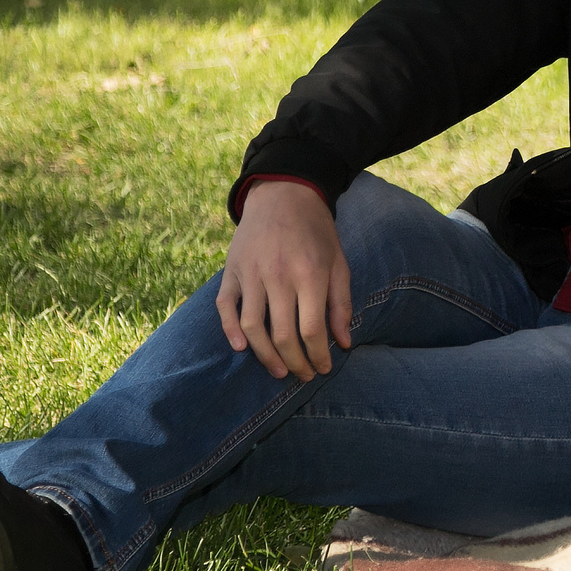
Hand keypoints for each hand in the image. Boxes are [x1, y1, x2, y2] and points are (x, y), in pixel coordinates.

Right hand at [216, 179, 353, 380]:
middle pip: (282, 334)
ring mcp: (251, 274)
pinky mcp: (231, 271)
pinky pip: (225, 307)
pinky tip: (241, 349)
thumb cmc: (317, 232)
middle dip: (294, 362)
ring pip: (251, 327)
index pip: (311, 329)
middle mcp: (278, 276)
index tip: (324, 369)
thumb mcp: (339, 263)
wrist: (283, 195)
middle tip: (303, 375)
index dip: (318, 355)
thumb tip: (344, 343)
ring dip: (264, 355)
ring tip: (279, 370)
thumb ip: (341, 304)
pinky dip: (229, 331)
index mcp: (310, 274)